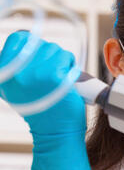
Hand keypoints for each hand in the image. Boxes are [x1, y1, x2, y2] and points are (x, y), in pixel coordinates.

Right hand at [0, 31, 90, 169]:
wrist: (54, 131)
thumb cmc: (39, 108)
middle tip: (51, 76)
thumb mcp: (15, 87)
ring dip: (62, 62)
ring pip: (56, 50)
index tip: (39, 59)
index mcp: (3, 72)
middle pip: (41, 44)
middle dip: (51, 57)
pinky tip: (66, 81)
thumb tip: (27, 39)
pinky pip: (66, 58)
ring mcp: (34, 73)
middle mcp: (16, 72)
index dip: (33, 44)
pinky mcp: (53, 76)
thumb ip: (16, 66)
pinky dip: (70, 67)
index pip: (19, 38)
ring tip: (58, 80)